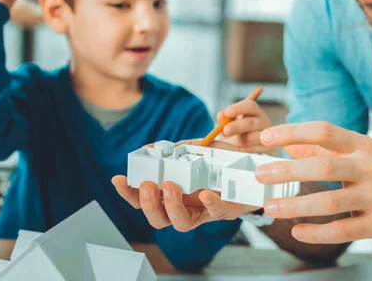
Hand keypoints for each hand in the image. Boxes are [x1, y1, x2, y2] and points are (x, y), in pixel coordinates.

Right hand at [112, 140, 258, 231]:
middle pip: (158, 218)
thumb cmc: (221, 163)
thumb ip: (177, 150)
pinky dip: (209, 204)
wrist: (252, 170)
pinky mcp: (225, 210)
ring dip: (172, 206)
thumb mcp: (197, 150)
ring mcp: (203, 212)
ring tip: (170, 187)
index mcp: (172, 194)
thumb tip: (154, 147)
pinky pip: (215, 213)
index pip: (143, 199)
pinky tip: (205, 193)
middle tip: (148, 185)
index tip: (118, 178)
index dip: (128, 193)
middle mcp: (184, 207)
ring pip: (181, 223)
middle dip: (148, 203)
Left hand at [216, 99, 271, 152]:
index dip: (238, 109)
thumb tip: (221, 116)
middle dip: (236, 127)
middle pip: (252, 123)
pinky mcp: (266, 151)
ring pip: (252, 139)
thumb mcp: (230, 125)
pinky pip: (252, 152)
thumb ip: (224, 120)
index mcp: (255, 112)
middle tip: (225, 131)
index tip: (227, 113)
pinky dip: (240, 152)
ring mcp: (267, 137)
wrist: (247, 149)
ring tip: (225, 145)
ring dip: (236, 142)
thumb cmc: (238, 133)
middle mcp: (263, 122)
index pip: (250, 106)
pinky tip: (232, 152)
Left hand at [254, 122, 371, 243]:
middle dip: (288, 170)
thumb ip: (328, 149)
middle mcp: (370, 168)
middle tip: (260, 174)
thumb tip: (290, 146)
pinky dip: (318, 232)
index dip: (294, 132)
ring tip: (270, 206)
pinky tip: (297, 231)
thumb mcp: (365, 150)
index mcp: (363, 145)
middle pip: (324, 167)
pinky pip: (344, 230)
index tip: (267, 136)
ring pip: (331, 202)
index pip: (324, 131)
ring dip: (296, 206)